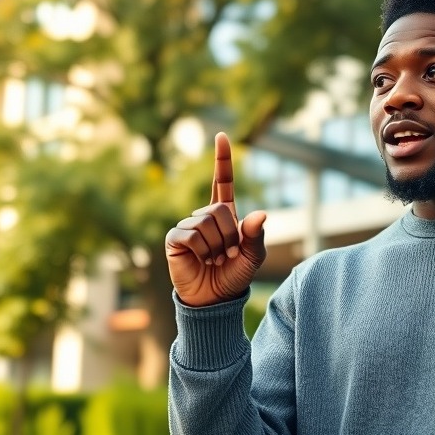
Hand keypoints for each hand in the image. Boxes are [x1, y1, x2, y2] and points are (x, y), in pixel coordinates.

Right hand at [165, 132, 266, 306]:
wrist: (214, 299)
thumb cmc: (234, 276)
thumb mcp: (253, 257)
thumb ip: (256, 235)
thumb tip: (260, 214)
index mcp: (224, 215)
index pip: (222, 181)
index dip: (222, 159)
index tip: (221, 135)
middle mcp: (203, 216)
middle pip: (220, 209)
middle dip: (229, 235)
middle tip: (226, 255)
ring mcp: (187, 225)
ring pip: (206, 223)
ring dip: (216, 246)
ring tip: (213, 259)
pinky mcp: (174, 238)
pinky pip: (192, 234)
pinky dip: (202, 250)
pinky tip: (200, 260)